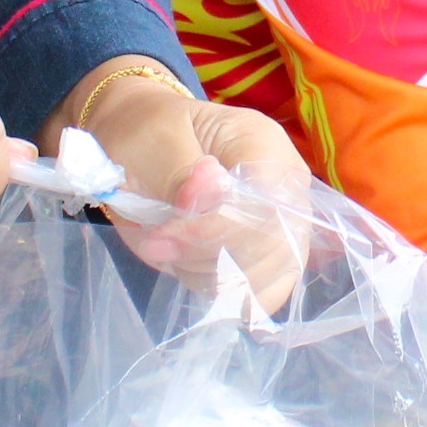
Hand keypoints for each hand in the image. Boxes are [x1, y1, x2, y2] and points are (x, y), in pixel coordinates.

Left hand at [65, 61, 309, 303]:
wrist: (141, 143)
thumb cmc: (148, 133)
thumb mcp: (152, 142)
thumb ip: (180, 171)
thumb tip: (210, 192)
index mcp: (264, 146)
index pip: (267, 205)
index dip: (218, 230)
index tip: (163, 235)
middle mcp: (285, 188)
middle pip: (275, 249)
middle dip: (209, 257)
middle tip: (155, 244)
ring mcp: (279, 224)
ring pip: (267, 278)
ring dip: (209, 275)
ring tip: (167, 249)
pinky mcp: (264, 255)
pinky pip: (255, 294)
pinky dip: (216, 290)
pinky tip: (185, 265)